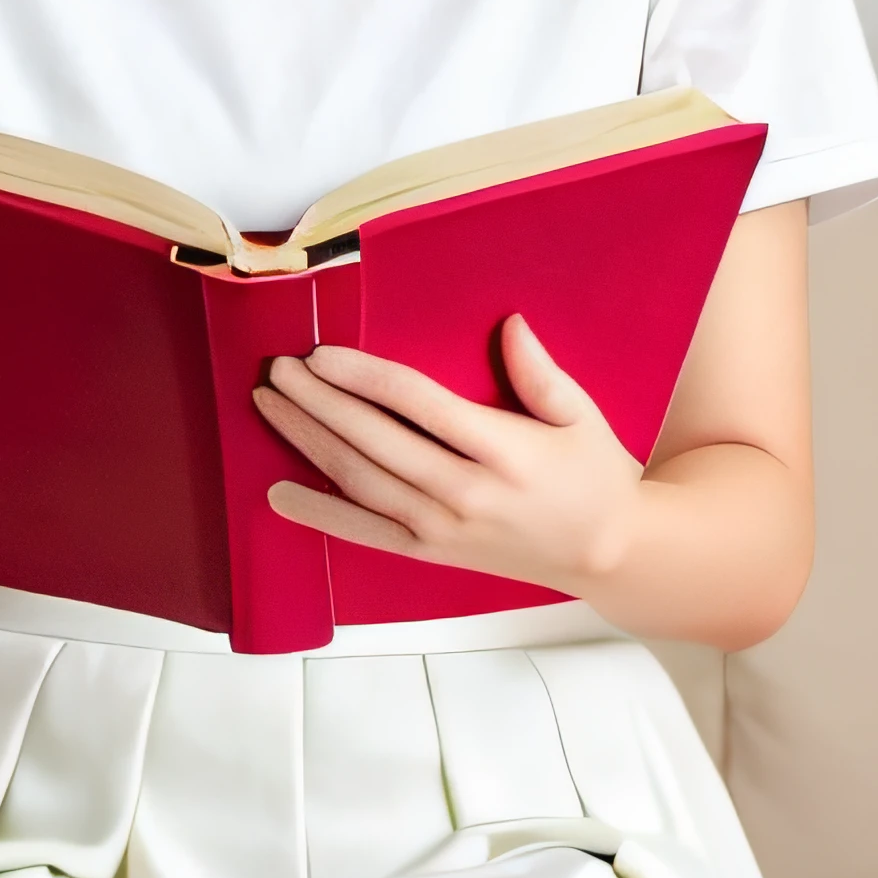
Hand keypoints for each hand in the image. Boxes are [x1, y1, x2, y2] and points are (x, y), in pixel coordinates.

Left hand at [252, 316, 646, 595]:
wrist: (605, 554)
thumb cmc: (592, 476)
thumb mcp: (581, 416)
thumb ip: (541, 373)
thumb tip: (511, 324)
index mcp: (506, 452)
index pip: (420, 406)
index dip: (365, 378)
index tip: (323, 354)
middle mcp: (467, 494)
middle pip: (377, 442)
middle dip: (321, 403)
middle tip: (280, 368)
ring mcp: (444, 529)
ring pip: (361, 482)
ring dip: (310, 442)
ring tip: (271, 404)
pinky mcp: (431, 553)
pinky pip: (365, 533)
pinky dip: (320, 514)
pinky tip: (279, 493)